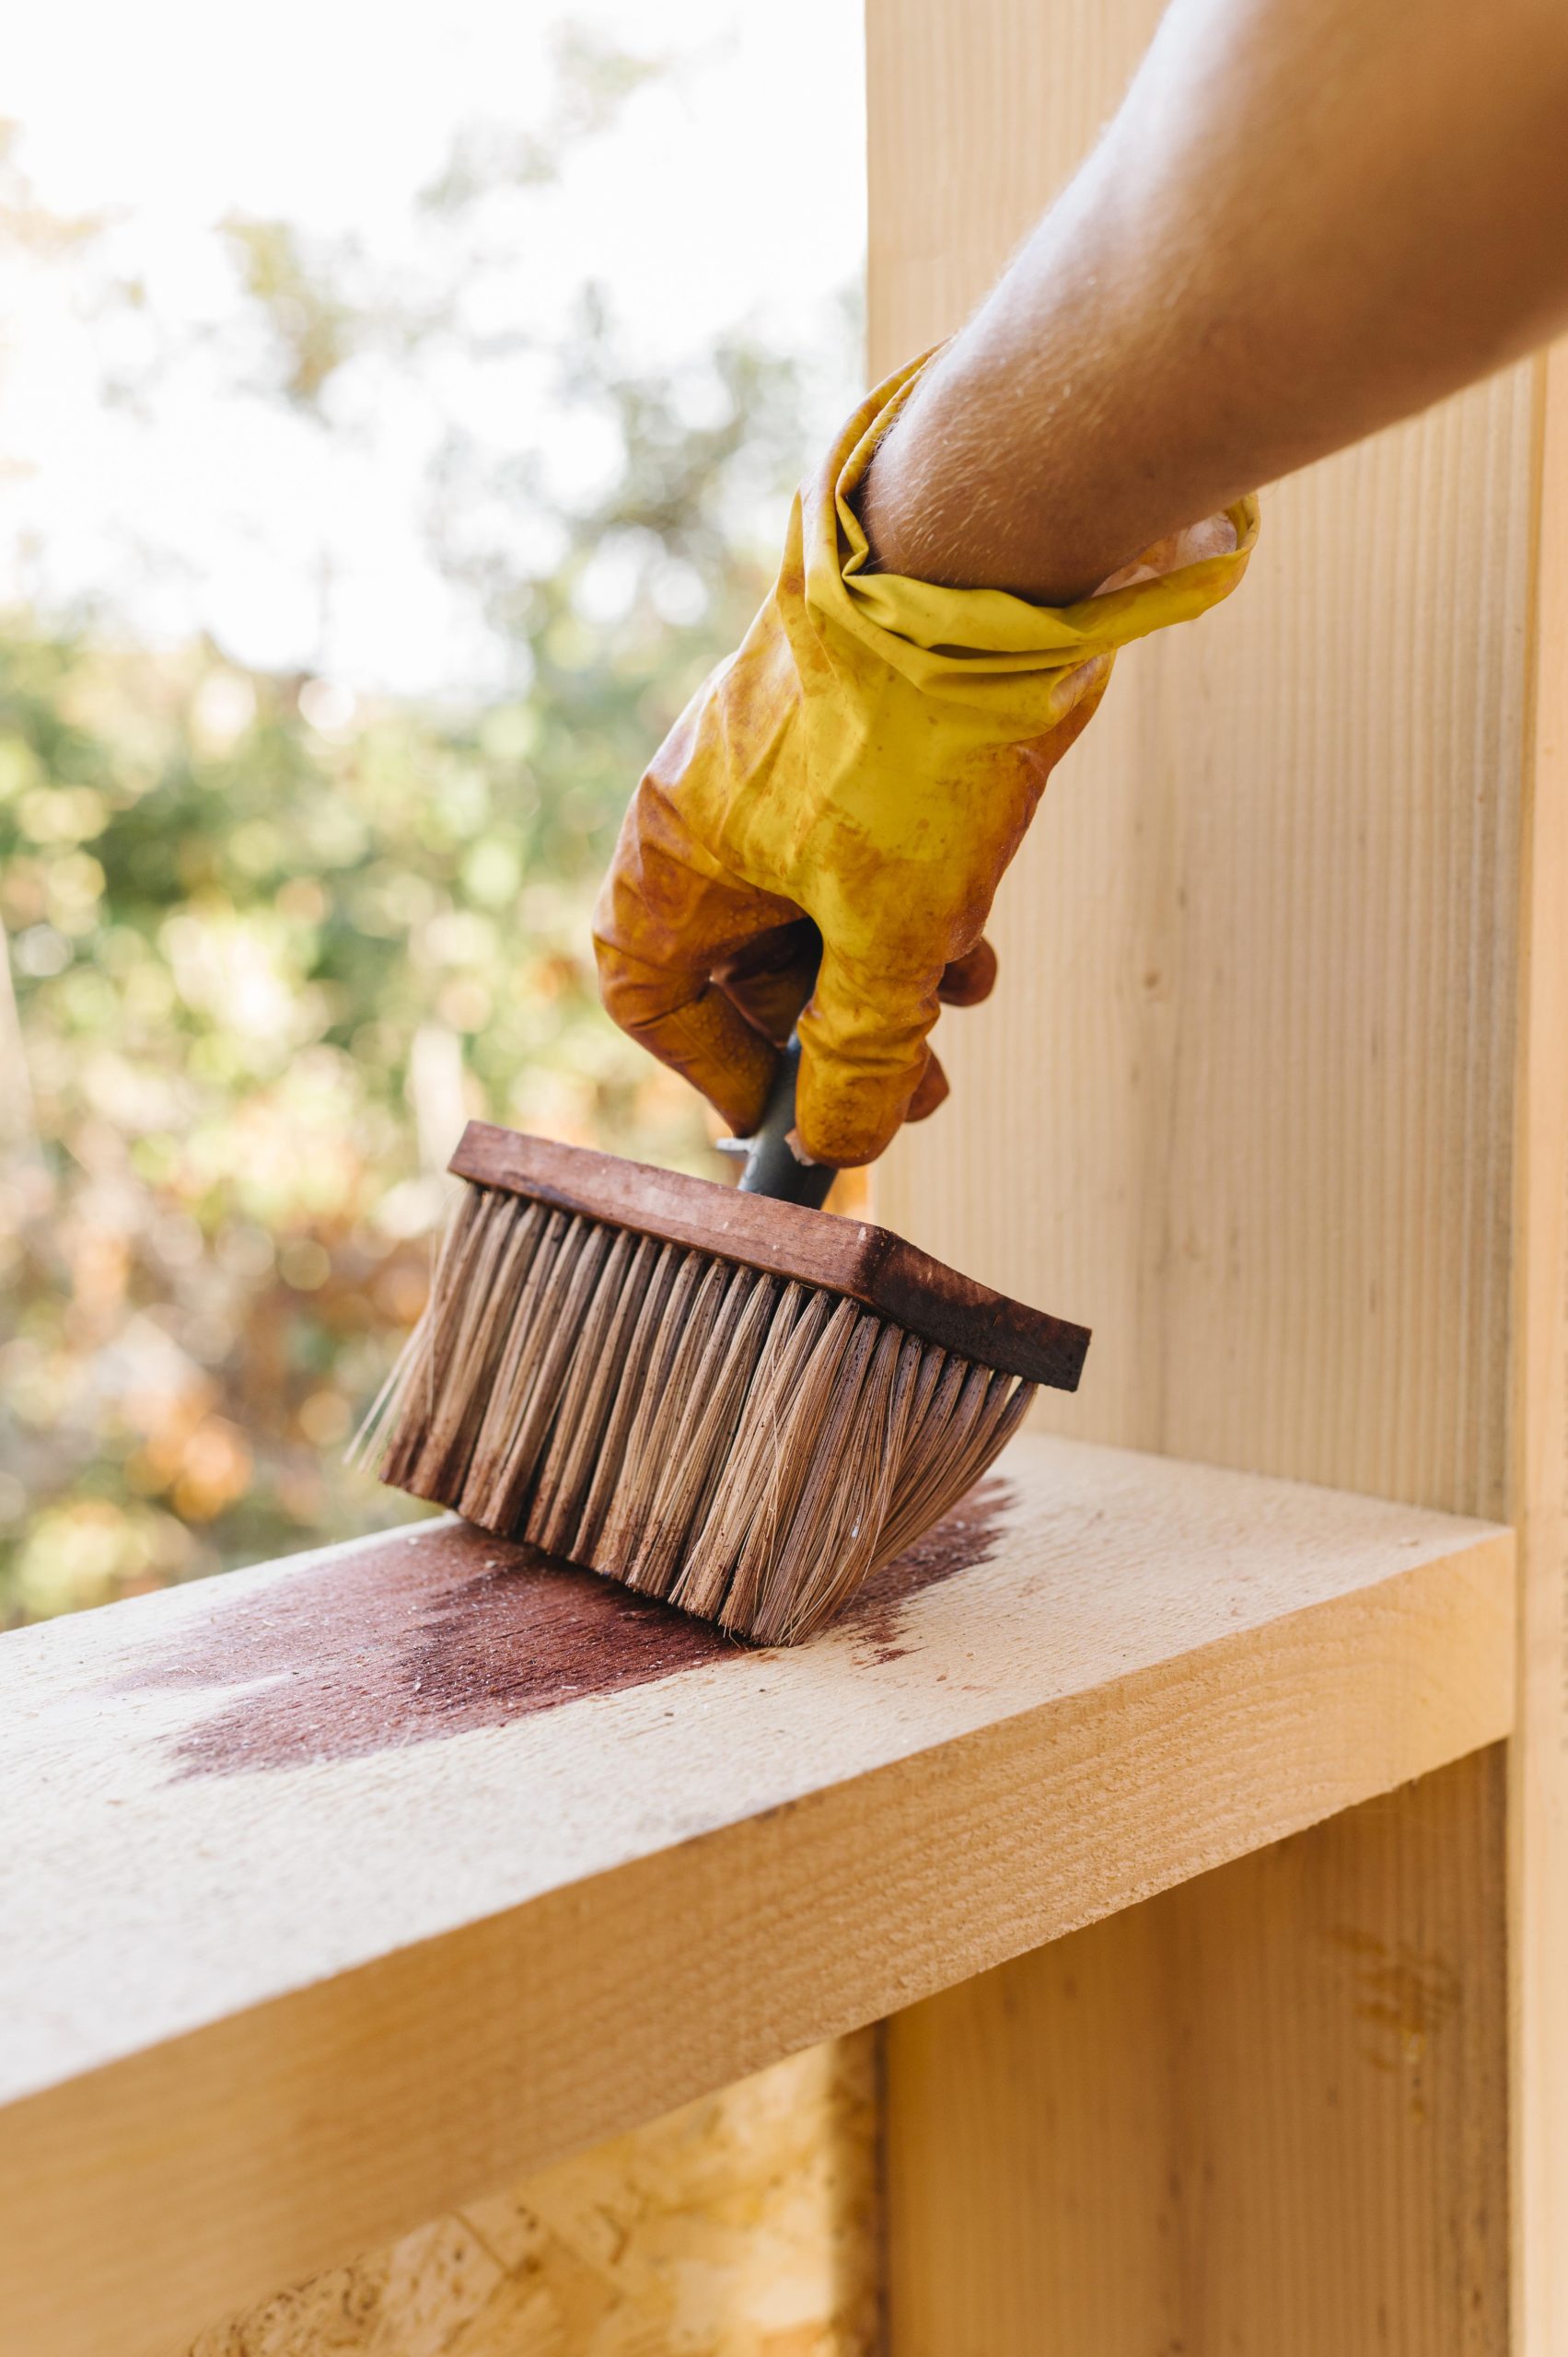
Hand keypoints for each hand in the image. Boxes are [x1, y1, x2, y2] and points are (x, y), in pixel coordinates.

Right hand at [594, 354, 1255, 1167]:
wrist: (985, 570)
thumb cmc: (905, 753)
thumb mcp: (886, 934)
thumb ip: (860, 1052)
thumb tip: (842, 1144)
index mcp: (680, 854)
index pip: (648, 991)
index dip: (709, 1069)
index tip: (782, 1117)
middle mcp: (719, 816)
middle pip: (753, 967)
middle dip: (837, 1038)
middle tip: (915, 1090)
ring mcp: (793, 778)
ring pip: (828, 917)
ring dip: (895, 979)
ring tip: (961, 993)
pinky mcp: (866, 753)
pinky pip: (876, 862)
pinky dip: (923, 913)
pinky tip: (978, 931)